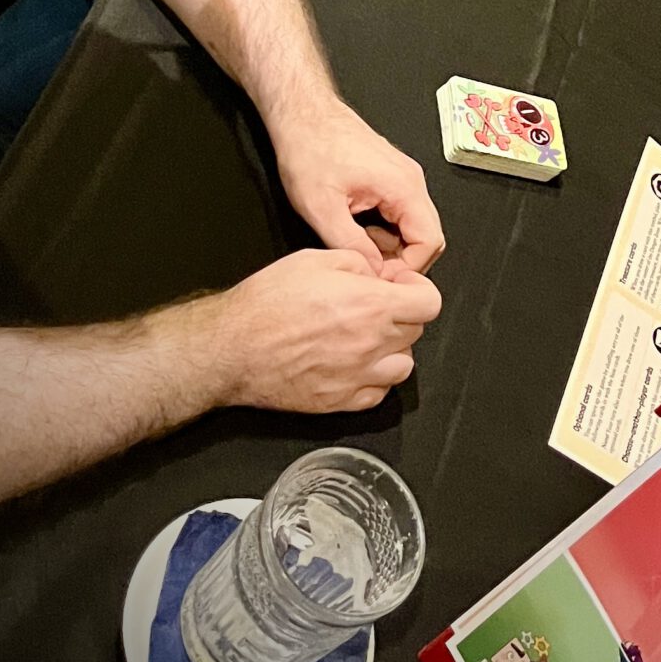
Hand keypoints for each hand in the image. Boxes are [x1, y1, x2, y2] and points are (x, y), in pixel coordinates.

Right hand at [207, 250, 442, 414]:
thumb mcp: (315, 259)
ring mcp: (356, 377)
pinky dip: (373, 379)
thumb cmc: (265, 304)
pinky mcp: (338, 402)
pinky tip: (353, 363)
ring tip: (366, 337)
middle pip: (415, 331)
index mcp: (370, 306)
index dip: (417, 289)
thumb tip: (376, 273)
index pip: (430, 303)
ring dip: (392, 349)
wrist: (230, 347)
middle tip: (374, 307)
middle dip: (401, 314)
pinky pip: (377, 393)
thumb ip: (358, 263)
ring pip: (403, 366)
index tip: (398, 286)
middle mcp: (370, 344)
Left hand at [273, 102, 444, 272]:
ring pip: (413, 225)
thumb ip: (351, 245)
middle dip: (401, 260)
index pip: (430, 242)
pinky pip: (400, 213)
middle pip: (427, 235)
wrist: (303, 114)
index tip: (380, 280)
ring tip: (357, 248)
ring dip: (390, 245)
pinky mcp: (391, 176)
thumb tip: (371, 273)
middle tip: (368, 270)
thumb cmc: (310, 148)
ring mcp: (402, 177)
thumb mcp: (321, 207)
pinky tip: (357, 230)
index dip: (407, 269)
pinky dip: (384, 230)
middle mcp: (410, 180)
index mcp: (403, 186)